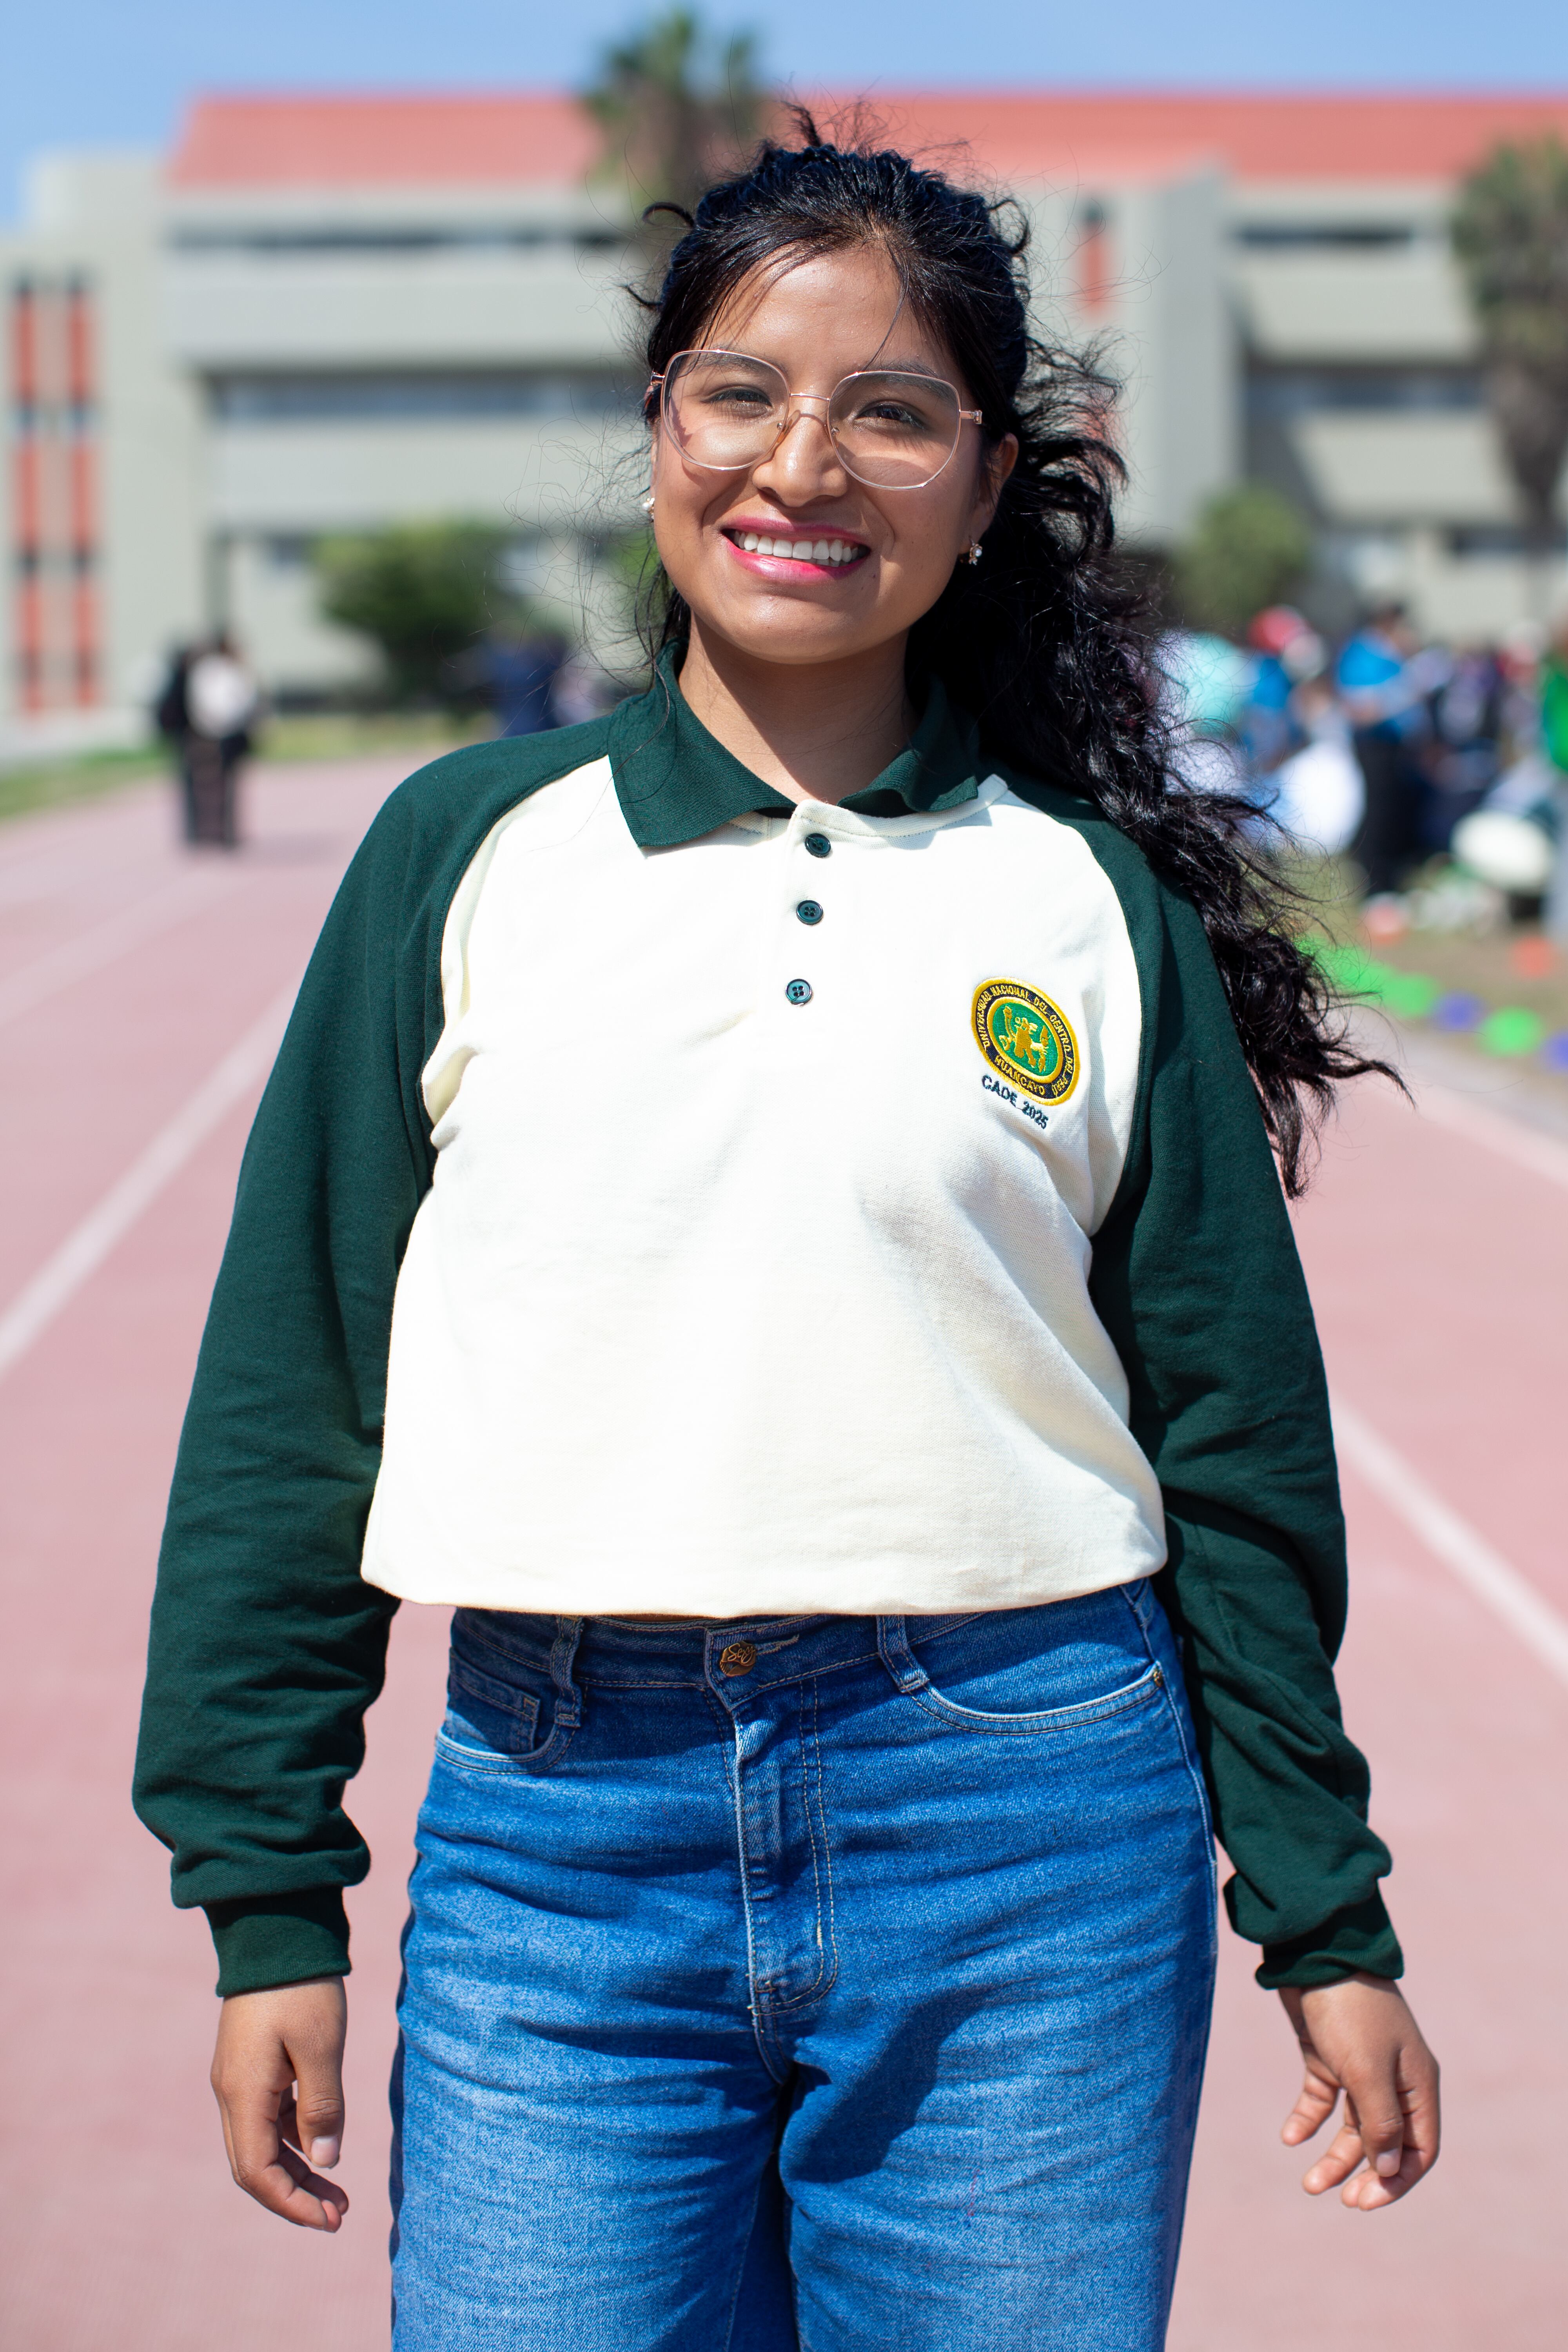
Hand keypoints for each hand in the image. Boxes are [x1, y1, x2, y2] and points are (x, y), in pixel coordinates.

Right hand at [210, 1976, 349, 2229]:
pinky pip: (267, 2117)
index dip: (291, 2203)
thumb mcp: (321, 2047)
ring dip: (296, 2170)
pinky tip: (321, 2145)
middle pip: (256, 2165)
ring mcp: (239, 2079)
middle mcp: (232, 2093)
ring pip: (262, 2143)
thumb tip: (326, 2161)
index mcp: (243, 2093)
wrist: (277, 1931)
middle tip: (339, 2214)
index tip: (329, 2219)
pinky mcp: (251, 2065)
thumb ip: (322, 2107)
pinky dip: (293, 2139)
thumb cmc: (301, 1987)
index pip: (257, 2172)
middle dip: (295, 2195)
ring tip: (337, 2191)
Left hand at [1277, 1972, 1438, 2208]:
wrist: (1316, 1955)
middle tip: (1342, 2201)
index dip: (1398, 2180)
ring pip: (1353, 2128)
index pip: (1419, 2148)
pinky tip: (1290, 2137)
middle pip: (1386, 2144)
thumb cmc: (1350, 2010)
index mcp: (1417, 2085)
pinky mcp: (1329, 2056)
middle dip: (1366, 2175)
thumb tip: (1390, 2171)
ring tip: (1309, 2184)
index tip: (1366, 2202)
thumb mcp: (1367, 2071)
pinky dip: (1308, 2120)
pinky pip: (1323, 2100)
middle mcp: (1394, 2081)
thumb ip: (1381, 2123)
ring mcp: (1361, 2069)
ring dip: (1335, 2158)